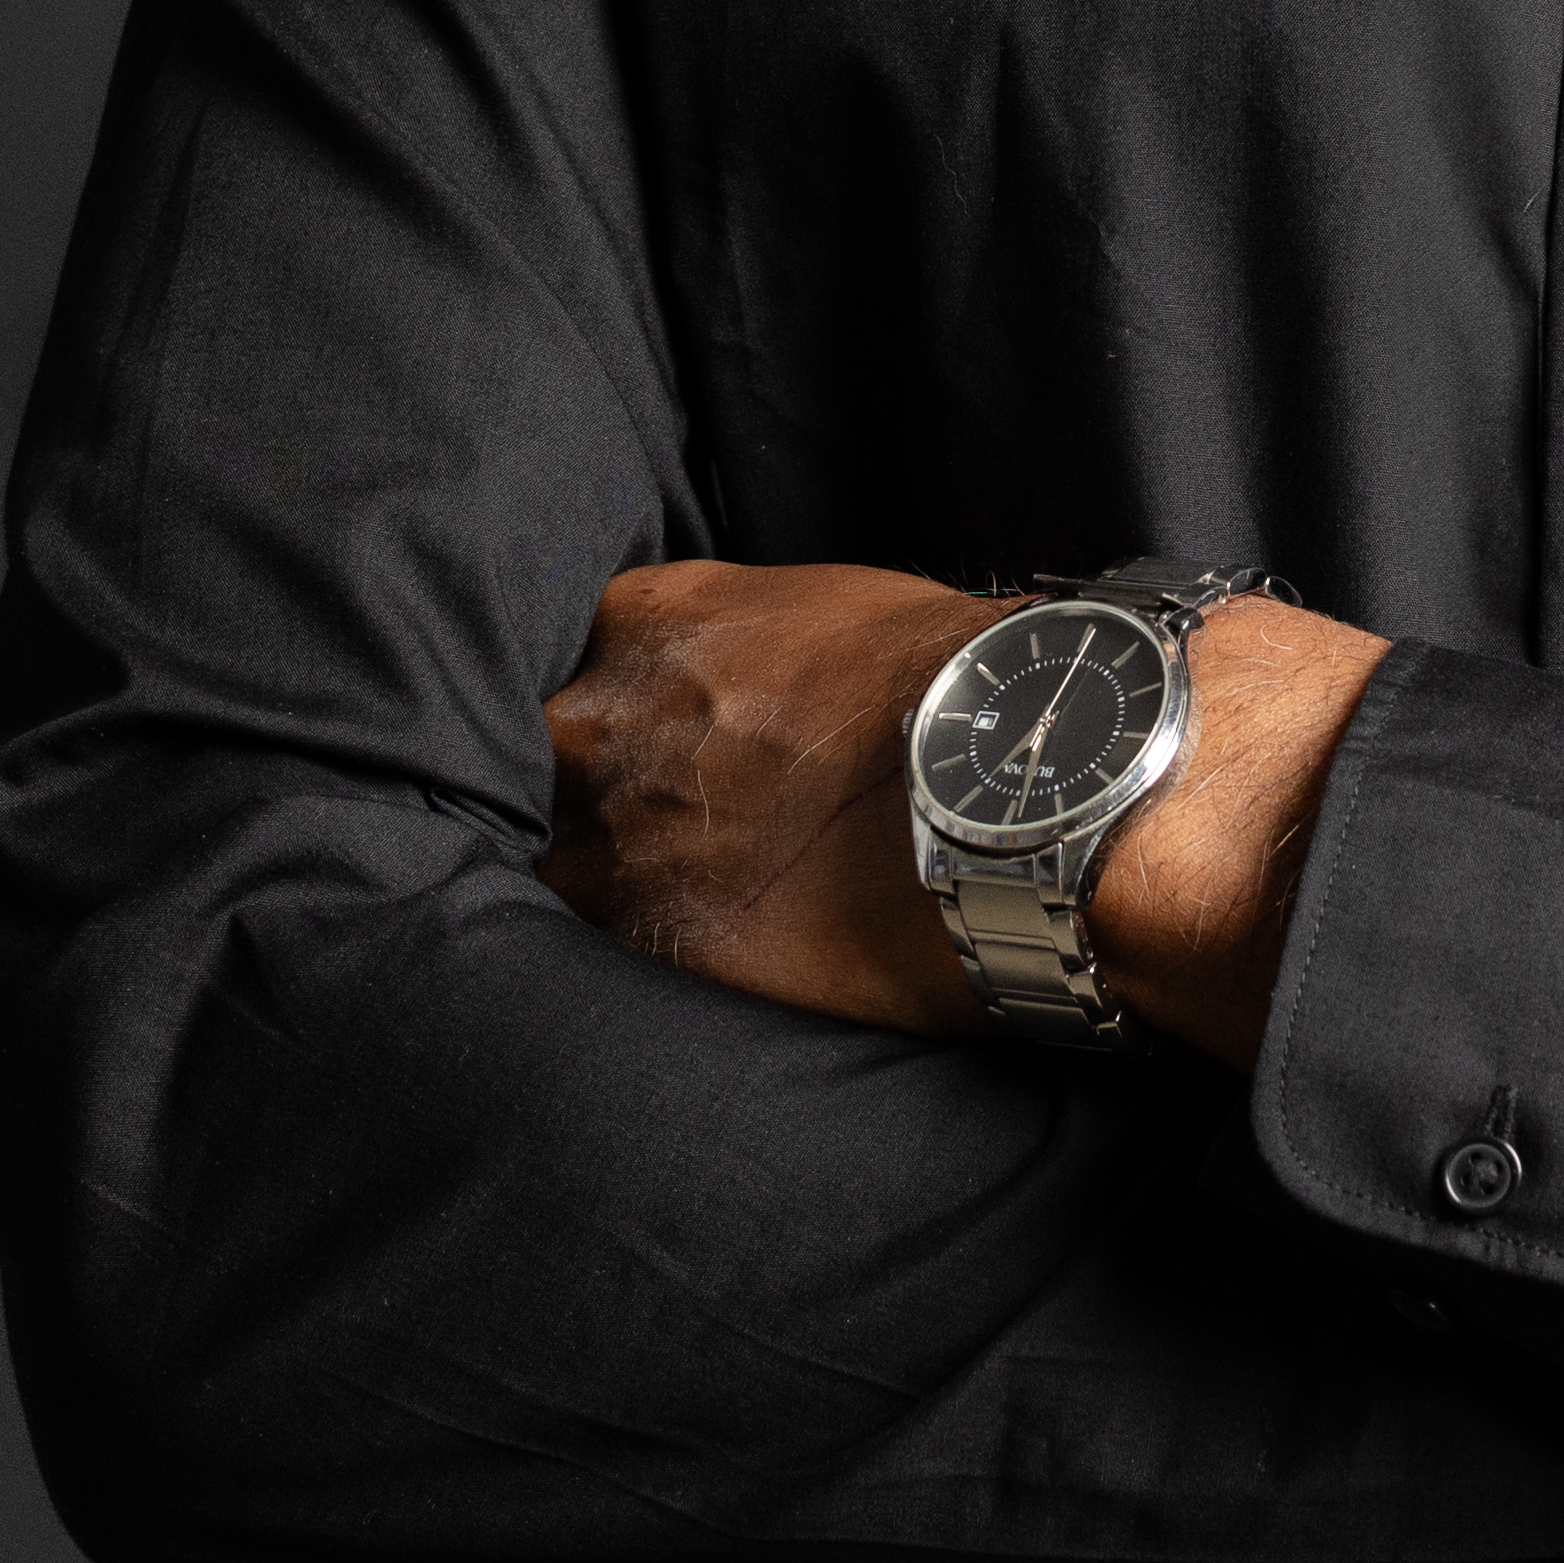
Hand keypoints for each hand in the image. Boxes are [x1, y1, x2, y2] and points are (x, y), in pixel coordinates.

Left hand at [538, 561, 1385, 1060]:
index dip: (619, 711)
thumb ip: (754, 647)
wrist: (1021, 788)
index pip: (583, 660)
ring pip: (550, 853)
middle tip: (655, 826)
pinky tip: (695, 948)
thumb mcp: (839, 616)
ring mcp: (607, 830)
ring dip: (599, 874)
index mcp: (648, 615)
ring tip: (684, 897)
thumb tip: (760, 691)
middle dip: (586, 791)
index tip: (651, 745)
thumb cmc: (963, 688)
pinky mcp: (642, 935)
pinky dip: (629, 947)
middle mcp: (598, 716)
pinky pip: (592, 941)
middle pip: (541, 757)